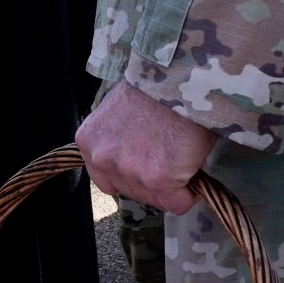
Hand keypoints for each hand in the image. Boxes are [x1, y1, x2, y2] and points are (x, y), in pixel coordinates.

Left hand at [77, 80, 218, 213]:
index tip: (148, 166)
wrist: (179, 79)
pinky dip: (190, 193)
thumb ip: (117, 138)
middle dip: (153, 182)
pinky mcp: (157, 180)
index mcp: (89, 141)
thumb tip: (136, 155)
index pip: (106, 180)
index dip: (132, 175)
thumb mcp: (119, 110)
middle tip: (170, 158)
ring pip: (155, 199)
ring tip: (182, 157)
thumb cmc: (156, 88)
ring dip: (172, 186)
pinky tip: (194, 170)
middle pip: (131, 192)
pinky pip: (178, 203)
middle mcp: (103, 159)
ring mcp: (129, 171)